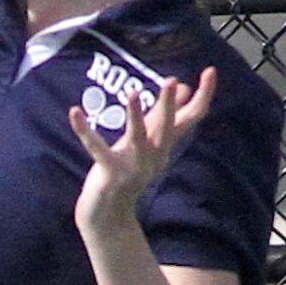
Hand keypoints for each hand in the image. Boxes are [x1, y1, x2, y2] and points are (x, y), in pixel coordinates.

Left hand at [69, 64, 216, 237]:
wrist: (108, 213)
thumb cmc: (127, 172)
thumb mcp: (149, 143)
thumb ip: (163, 116)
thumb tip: (184, 88)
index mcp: (165, 145)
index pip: (192, 117)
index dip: (204, 95)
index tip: (211, 71)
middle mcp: (154, 156)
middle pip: (166, 127)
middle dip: (169, 105)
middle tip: (172, 80)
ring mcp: (132, 166)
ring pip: (137, 138)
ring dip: (135, 116)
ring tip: (133, 93)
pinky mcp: (110, 173)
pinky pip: (97, 148)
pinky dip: (85, 130)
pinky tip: (74, 112)